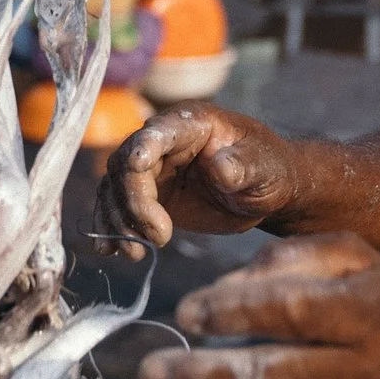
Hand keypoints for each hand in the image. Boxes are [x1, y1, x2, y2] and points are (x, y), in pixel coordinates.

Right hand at [93, 103, 301, 257]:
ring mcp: (152, 168)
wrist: (263, 192)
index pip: (158, 132)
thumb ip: (242, 166)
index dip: (143, 148)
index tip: (137, 168)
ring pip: (115, 188)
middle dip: (133, 202)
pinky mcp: (147, 194)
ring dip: (118, 221)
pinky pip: (116, 206)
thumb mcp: (263, 168)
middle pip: (126, 164)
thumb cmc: (268, 171)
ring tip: (136, 254)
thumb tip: (220, 167)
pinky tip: (111, 251)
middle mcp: (163, 141)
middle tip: (158, 237)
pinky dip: (111, 227)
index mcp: (192, 124)